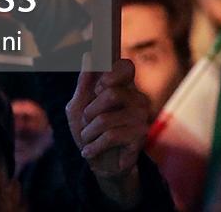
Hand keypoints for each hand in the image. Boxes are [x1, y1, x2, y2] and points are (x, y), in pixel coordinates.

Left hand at [68, 57, 148, 207]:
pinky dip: (93, 146)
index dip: (112, 73)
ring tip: (89, 139)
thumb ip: (83, 84)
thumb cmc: (90, 131)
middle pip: (112, 93)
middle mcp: (137, 98)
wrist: (99, 164)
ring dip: (89, 132)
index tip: (99, 86)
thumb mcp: (78, 108)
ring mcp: (141, 117)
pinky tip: (90, 152)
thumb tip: (89, 55)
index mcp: (124, 86)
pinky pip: (111, 136)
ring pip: (107, 118)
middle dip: (90, 111)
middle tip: (88, 121)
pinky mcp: (140, 136)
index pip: (126, 66)